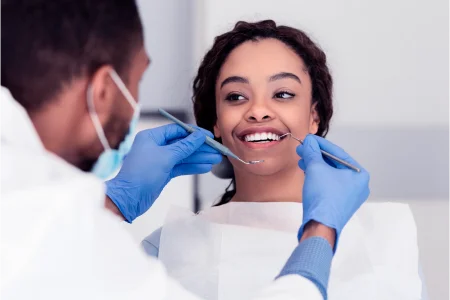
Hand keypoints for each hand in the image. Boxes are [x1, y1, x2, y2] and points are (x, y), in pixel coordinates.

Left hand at [105, 124, 221, 221]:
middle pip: (183, 144)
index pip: (178, 130)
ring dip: (199, 158)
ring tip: (216, 160)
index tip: (210, 136)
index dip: (195, 133)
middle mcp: (156, 146)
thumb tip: (199, 136)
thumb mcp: (166, 157)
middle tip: (217, 150)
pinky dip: (193, 167)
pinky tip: (205, 167)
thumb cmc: (141, 174)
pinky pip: (181, 167)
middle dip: (200, 148)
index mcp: (152, 137)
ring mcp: (160, 160)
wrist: (128, 199)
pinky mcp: (163, 173)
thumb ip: (185, 146)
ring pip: (184, 156)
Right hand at [296, 134, 369, 248]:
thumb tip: (308, 141)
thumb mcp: (315, 168)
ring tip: (301, 160)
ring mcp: (350, 196)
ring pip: (331, 174)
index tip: (308, 139)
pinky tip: (307, 172)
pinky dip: (319, 177)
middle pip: (334, 164)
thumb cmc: (323, 196)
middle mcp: (358, 185)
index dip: (320, 144)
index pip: (337, 153)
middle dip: (316, 156)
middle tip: (302, 149)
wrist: (320, 226)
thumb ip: (312, 152)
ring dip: (315, 166)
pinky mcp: (340, 204)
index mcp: (359, 174)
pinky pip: (330, 184)